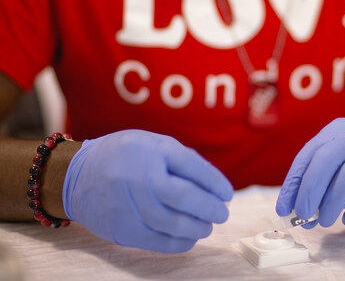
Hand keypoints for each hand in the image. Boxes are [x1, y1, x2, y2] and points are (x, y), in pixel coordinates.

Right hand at [62, 130, 233, 252]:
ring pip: (174, 223)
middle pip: (186, 197)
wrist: (75, 176)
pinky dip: (180, 242)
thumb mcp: (152, 144)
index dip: (215, 183)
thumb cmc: (124, 157)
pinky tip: (190, 238)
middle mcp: (139, 176)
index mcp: (150, 150)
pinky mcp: (122, 228)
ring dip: (198, 227)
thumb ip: (181, 160)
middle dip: (211, 208)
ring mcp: (128, 204)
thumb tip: (214, 186)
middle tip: (222, 213)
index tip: (227, 194)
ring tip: (207, 225)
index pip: (193, 166)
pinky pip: (158, 241)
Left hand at [276, 118, 344, 227]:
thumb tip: (296, 210)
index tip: (283, 209)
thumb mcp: (340, 168)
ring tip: (323, 221)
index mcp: (336, 131)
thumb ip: (320, 184)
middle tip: (302, 214)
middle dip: (309, 189)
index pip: (308, 155)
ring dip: (331, 202)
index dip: (293, 184)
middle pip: (326, 159)